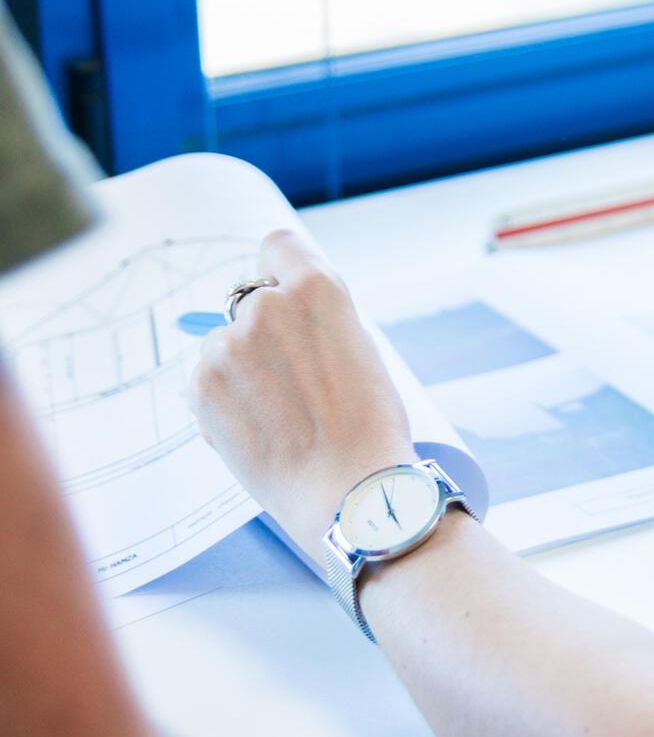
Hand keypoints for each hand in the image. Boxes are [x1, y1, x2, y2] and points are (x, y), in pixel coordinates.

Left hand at [186, 228, 413, 562]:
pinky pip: (205, 380)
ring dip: (239, 369)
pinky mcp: (201, 387)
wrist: (350, 490)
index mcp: (317, 287)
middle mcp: (267, 306)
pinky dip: (222, 402)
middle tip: (288, 378)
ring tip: (276, 414)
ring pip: (223, 343)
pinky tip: (256, 431)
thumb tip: (280, 316)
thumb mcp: (358, 346)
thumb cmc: (368, 424)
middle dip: (261, 332)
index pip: (277, 246)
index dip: (279, 272)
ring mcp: (229, 345)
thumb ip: (316, 320)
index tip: (283, 298)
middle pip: (248, 301)